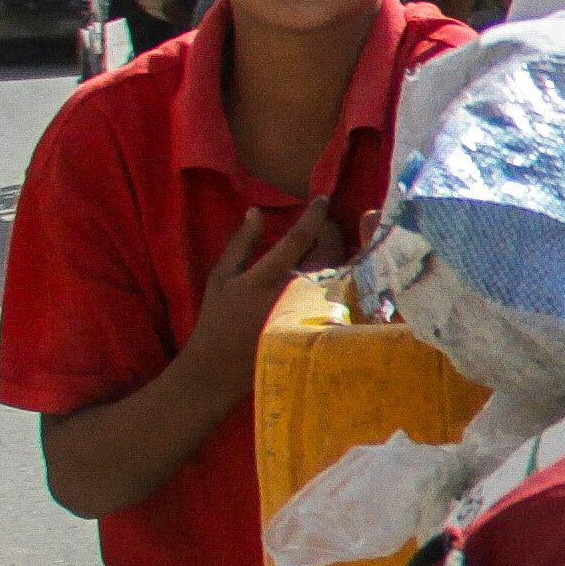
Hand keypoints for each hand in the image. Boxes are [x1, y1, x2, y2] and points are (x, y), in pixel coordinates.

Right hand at [183, 202, 346, 379]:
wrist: (223, 366)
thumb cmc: (219, 317)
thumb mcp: (221, 276)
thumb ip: (241, 243)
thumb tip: (256, 210)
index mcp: (265, 278)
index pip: (299, 238)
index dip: (315, 215)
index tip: (322, 199)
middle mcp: (294, 294)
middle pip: (329, 251)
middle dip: (331, 230)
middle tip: (324, 223)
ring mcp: (311, 311)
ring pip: (341, 271)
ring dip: (341, 252)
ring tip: (329, 243)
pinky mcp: (321, 325)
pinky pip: (343, 294)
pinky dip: (345, 276)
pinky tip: (338, 268)